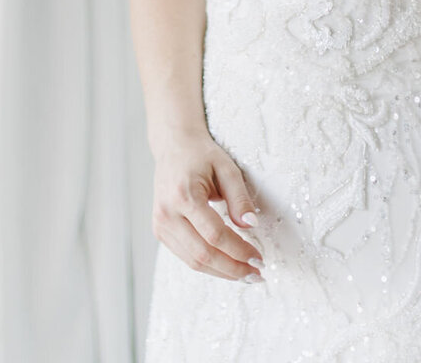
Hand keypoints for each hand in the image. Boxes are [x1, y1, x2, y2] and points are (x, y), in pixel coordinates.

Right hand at [151, 128, 263, 281]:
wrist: (173, 146)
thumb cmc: (201, 154)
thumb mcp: (226, 168)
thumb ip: (239, 197)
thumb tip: (251, 226)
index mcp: (183, 195)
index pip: (215, 235)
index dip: (239, 251)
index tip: (259, 259)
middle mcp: (167, 213)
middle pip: (203, 254)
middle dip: (232, 269)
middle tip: (256, 275)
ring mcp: (160, 224)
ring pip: (193, 261)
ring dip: (221, 271)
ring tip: (245, 274)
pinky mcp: (160, 231)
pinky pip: (185, 256)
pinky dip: (208, 264)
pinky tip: (226, 264)